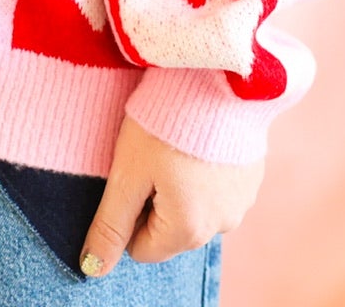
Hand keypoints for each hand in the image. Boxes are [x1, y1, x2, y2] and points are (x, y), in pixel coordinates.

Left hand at [80, 115, 261, 277]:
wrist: (216, 76)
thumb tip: (92, 268)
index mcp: (189, 231)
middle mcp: (222, 225)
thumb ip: (110, 226)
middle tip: (151, 154)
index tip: (132, 173)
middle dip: (154, 199)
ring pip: (194, 208)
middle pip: (169, 230)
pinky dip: (202, 171)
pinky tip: (196, 137)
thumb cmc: (164, 123)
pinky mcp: (252, 176)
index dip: (128, 211)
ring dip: (179, 185)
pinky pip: (217, 188)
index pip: (142, 248)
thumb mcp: (128, 172)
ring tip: (173, 142)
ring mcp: (242, 202)